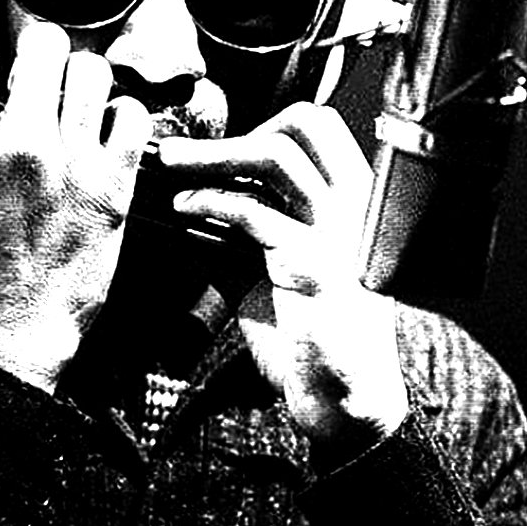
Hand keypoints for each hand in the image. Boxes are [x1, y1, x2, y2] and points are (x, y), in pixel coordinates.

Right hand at [0, 23, 150, 391]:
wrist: (12, 335)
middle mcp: (26, 151)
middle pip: (42, 46)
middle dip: (34, 52)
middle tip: (33, 75)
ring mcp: (76, 167)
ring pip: (93, 71)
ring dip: (79, 78)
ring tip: (70, 100)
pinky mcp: (115, 188)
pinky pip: (134, 117)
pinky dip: (121, 114)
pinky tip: (102, 129)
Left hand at [158, 102, 407, 463]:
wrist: (344, 400)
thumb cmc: (312, 335)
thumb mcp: (280, 265)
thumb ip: (252, 226)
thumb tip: (194, 191)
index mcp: (356, 200)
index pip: (317, 126)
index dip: (265, 125)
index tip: (221, 152)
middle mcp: (357, 206)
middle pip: (303, 125)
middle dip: (235, 130)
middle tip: (181, 151)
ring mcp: (338, 233)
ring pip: (275, 157)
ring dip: (211, 156)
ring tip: (170, 166)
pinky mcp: (313, 265)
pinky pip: (255, 211)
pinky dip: (211, 200)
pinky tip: (185, 207)